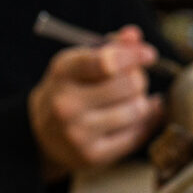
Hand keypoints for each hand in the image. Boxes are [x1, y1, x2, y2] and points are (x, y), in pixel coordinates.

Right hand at [29, 25, 166, 181]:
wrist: (43, 133)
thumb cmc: (69, 88)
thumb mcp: (79, 61)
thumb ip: (109, 46)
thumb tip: (134, 36)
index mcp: (63, 73)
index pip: (105, 62)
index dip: (133, 56)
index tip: (149, 55)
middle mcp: (67, 105)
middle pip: (128, 85)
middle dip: (139, 78)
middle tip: (135, 79)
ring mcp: (79, 133)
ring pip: (136, 110)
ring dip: (142, 101)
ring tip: (133, 98)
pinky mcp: (93, 156)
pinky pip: (137, 135)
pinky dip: (146, 121)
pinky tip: (141, 113)